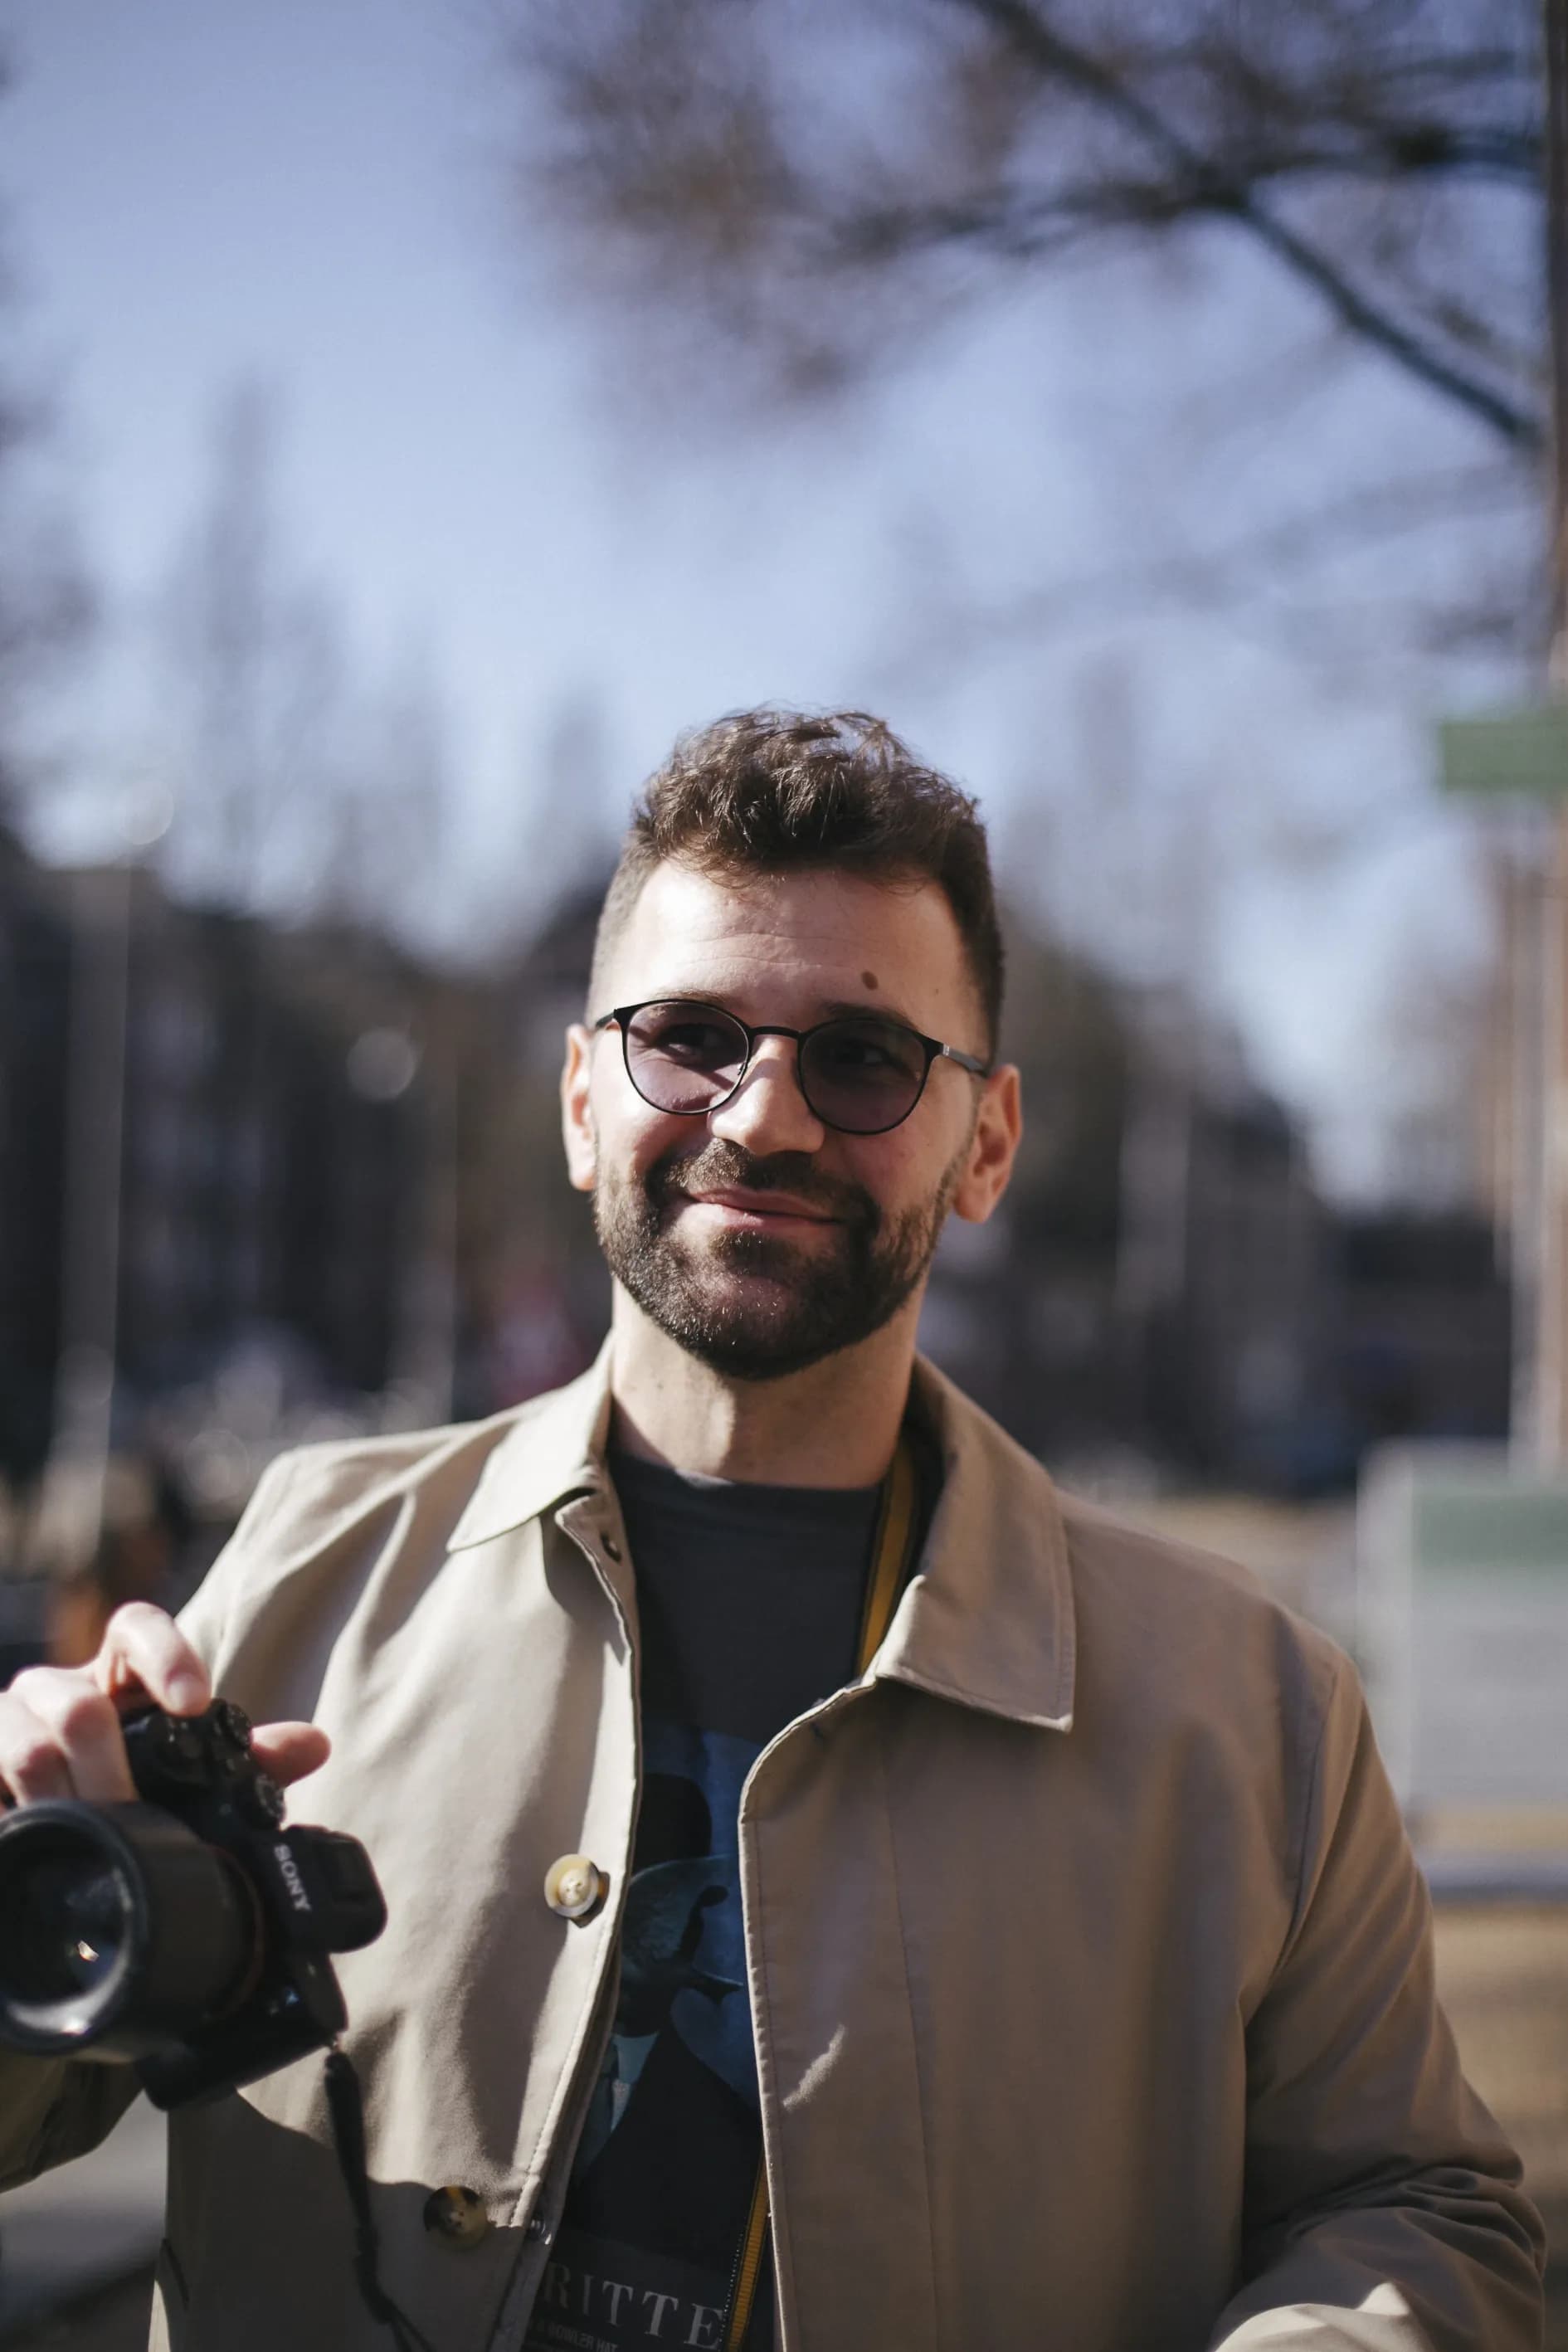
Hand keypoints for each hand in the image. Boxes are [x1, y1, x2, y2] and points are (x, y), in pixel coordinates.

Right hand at [0, 1602, 330, 1805]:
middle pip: (79, 1707)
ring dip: (62, 1799)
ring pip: (25, 1745)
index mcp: (116, 1673)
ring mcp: (6, 1723)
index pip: (136, 1627)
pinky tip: (30, 1836)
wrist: (45, 1824)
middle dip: (111, 1770)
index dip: (167, 1655)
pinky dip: (13, 1810)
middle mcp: (56, 1688)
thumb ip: (247, 1759)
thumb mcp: (185, 1772)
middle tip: (138, 1820)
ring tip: (91, 1839)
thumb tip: (313, 1745)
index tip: (196, 1703)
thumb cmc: (124, 1784)